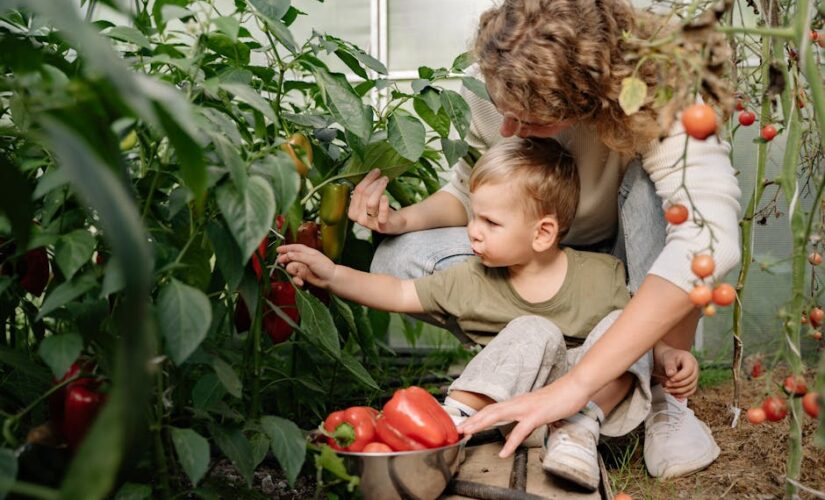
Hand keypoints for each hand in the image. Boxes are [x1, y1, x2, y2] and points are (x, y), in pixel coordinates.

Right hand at [276, 244, 335, 287]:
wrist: (331, 279)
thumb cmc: (324, 267)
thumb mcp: (311, 259)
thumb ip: (298, 256)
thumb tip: (287, 254)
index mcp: (307, 252)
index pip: (295, 248)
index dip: (286, 248)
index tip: (278, 250)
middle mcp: (303, 259)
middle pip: (290, 258)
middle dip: (285, 260)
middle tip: (281, 262)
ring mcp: (303, 268)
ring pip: (291, 269)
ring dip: (293, 273)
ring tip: (298, 275)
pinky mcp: (303, 277)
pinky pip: (295, 278)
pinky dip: (297, 280)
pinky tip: (301, 283)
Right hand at [348, 169, 406, 233]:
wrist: (395, 222)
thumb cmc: (381, 208)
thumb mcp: (371, 198)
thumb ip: (367, 188)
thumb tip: (371, 171)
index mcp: (352, 211)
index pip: (357, 191)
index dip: (367, 180)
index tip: (376, 171)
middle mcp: (359, 218)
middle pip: (364, 196)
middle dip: (374, 183)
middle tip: (383, 176)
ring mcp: (370, 224)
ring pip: (371, 203)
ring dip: (379, 189)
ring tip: (386, 181)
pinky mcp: (382, 227)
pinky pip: (381, 216)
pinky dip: (383, 205)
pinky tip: (385, 197)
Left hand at [458, 375, 587, 457]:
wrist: (575, 387)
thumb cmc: (559, 398)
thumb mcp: (538, 410)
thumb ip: (526, 419)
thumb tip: (517, 430)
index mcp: (518, 402)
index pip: (493, 408)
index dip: (478, 416)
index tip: (466, 424)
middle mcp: (518, 403)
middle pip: (490, 410)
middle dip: (473, 420)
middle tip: (459, 429)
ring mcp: (526, 408)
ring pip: (498, 415)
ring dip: (481, 424)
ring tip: (469, 433)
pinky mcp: (537, 415)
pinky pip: (520, 430)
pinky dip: (510, 443)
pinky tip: (504, 452)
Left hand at [654, 345, 698, 398]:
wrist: (669, 361)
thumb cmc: (669, 358)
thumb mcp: (668, 359)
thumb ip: (669, 366)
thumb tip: (671, 374)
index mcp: (690, 360)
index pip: (688, 371)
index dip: (680, 377)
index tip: (670, 379)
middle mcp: (695, 369)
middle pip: (690, 380)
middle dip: (677, 385)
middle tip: (666, 385)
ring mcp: (695, 377)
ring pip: (690, 388)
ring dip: (678, 391)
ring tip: (666, 390)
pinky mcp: (692, 384)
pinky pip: (690, 392)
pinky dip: (681, 395)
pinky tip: (672, 394)